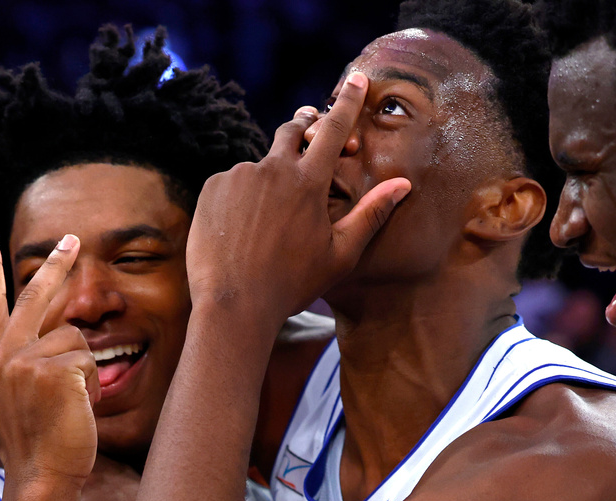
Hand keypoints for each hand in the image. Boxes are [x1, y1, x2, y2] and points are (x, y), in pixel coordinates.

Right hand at [0, 233, 99, 486]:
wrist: (40, 476)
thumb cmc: (21, 447)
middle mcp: (4, 353)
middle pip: (35, 295)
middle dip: (57, 263)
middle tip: (75, 239)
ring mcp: (28, 360)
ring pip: (75, 339)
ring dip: (83, 371)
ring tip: (71, 402)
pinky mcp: (55, 370)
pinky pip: (88, 362)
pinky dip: (92, 386)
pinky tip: (79, 408)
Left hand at [186, 71, 410, 324]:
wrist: (234, 305)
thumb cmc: (292, 284)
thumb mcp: (340, 254)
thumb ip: (371, 214)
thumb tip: (403, 184)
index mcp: (308, 183)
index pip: (334, 130)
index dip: (348, 103)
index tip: (357, 80)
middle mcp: (272, 169)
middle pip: (292, 130)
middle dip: (304, 127)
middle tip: (309, 133)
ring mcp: (239, 176)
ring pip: (260, 166)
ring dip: (269, 180)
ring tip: (267, 221)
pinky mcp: (213, 187)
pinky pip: (233, 183)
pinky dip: (241, 197)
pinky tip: (242, 228)